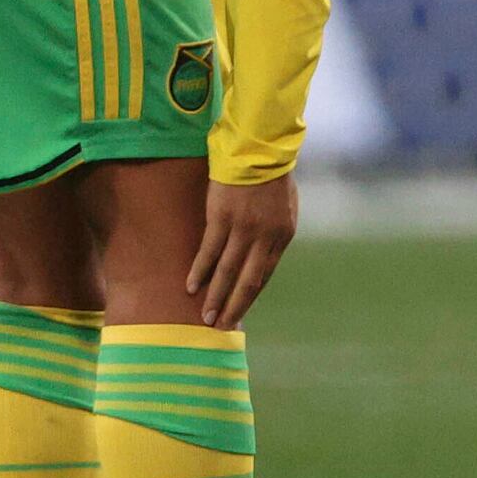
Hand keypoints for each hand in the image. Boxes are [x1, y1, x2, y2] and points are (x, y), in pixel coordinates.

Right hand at [186, 173, 300, 327]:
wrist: (260, 151)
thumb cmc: (273, 179)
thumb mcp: (286, 210)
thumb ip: (274, 234)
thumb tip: (262, 257)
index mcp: (282, 237)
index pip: (265, 276)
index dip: (250, 297)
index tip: (239, 315)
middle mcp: (265, 237)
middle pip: (248, 281)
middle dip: (233, 306)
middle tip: (220, 327)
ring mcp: (243, 229)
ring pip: (227, 271)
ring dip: (215, 296)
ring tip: (205, 316)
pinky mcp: (222, 218)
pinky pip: (209, 251)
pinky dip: (200, 271)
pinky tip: (191, 286)